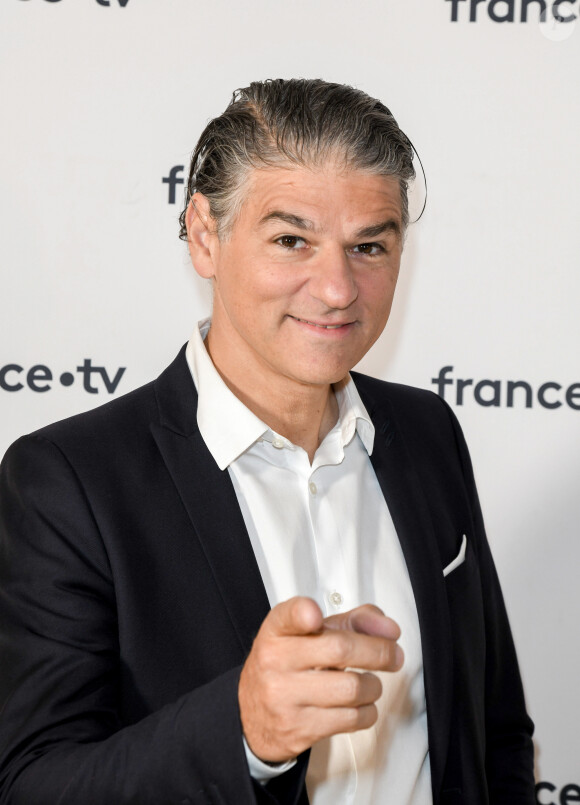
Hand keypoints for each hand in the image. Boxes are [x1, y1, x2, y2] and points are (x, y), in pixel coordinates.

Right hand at [238, 596, 402, 762]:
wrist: (253, 716)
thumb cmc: (290, 666)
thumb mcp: (310, 635)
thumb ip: (351, 621)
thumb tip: (389, 629)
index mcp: (277, 630)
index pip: (288, 616)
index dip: (302, 614)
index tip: (314, 616)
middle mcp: (276, 660)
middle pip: (340, 650)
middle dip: (379, 652)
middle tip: (394, 655)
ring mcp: (285, 697)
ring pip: (352, 688)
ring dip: (373, 686)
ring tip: (369, 684)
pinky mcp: (298, 729)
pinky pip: (351, 719)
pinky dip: (368, 711)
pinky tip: (360, 705)